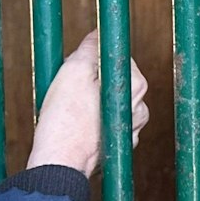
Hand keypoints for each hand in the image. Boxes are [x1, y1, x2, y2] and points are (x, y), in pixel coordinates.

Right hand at [28, 34, 152, 175]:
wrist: (59, 165)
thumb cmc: (65, 119)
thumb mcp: (74, 69)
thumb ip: (91, 47)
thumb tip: (99, 35)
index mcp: (136, 86)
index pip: (114, 57)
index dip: (89, 59)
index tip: (75, 67)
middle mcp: (140, 108)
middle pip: (111, 80)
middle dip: (89, 80)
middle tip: (68, 89)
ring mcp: (130, 129)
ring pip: (106, 102)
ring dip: (88, 102)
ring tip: (69, 110)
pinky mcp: (116, 146)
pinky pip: (102, 123)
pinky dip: (89, 122)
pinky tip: (73, 126)